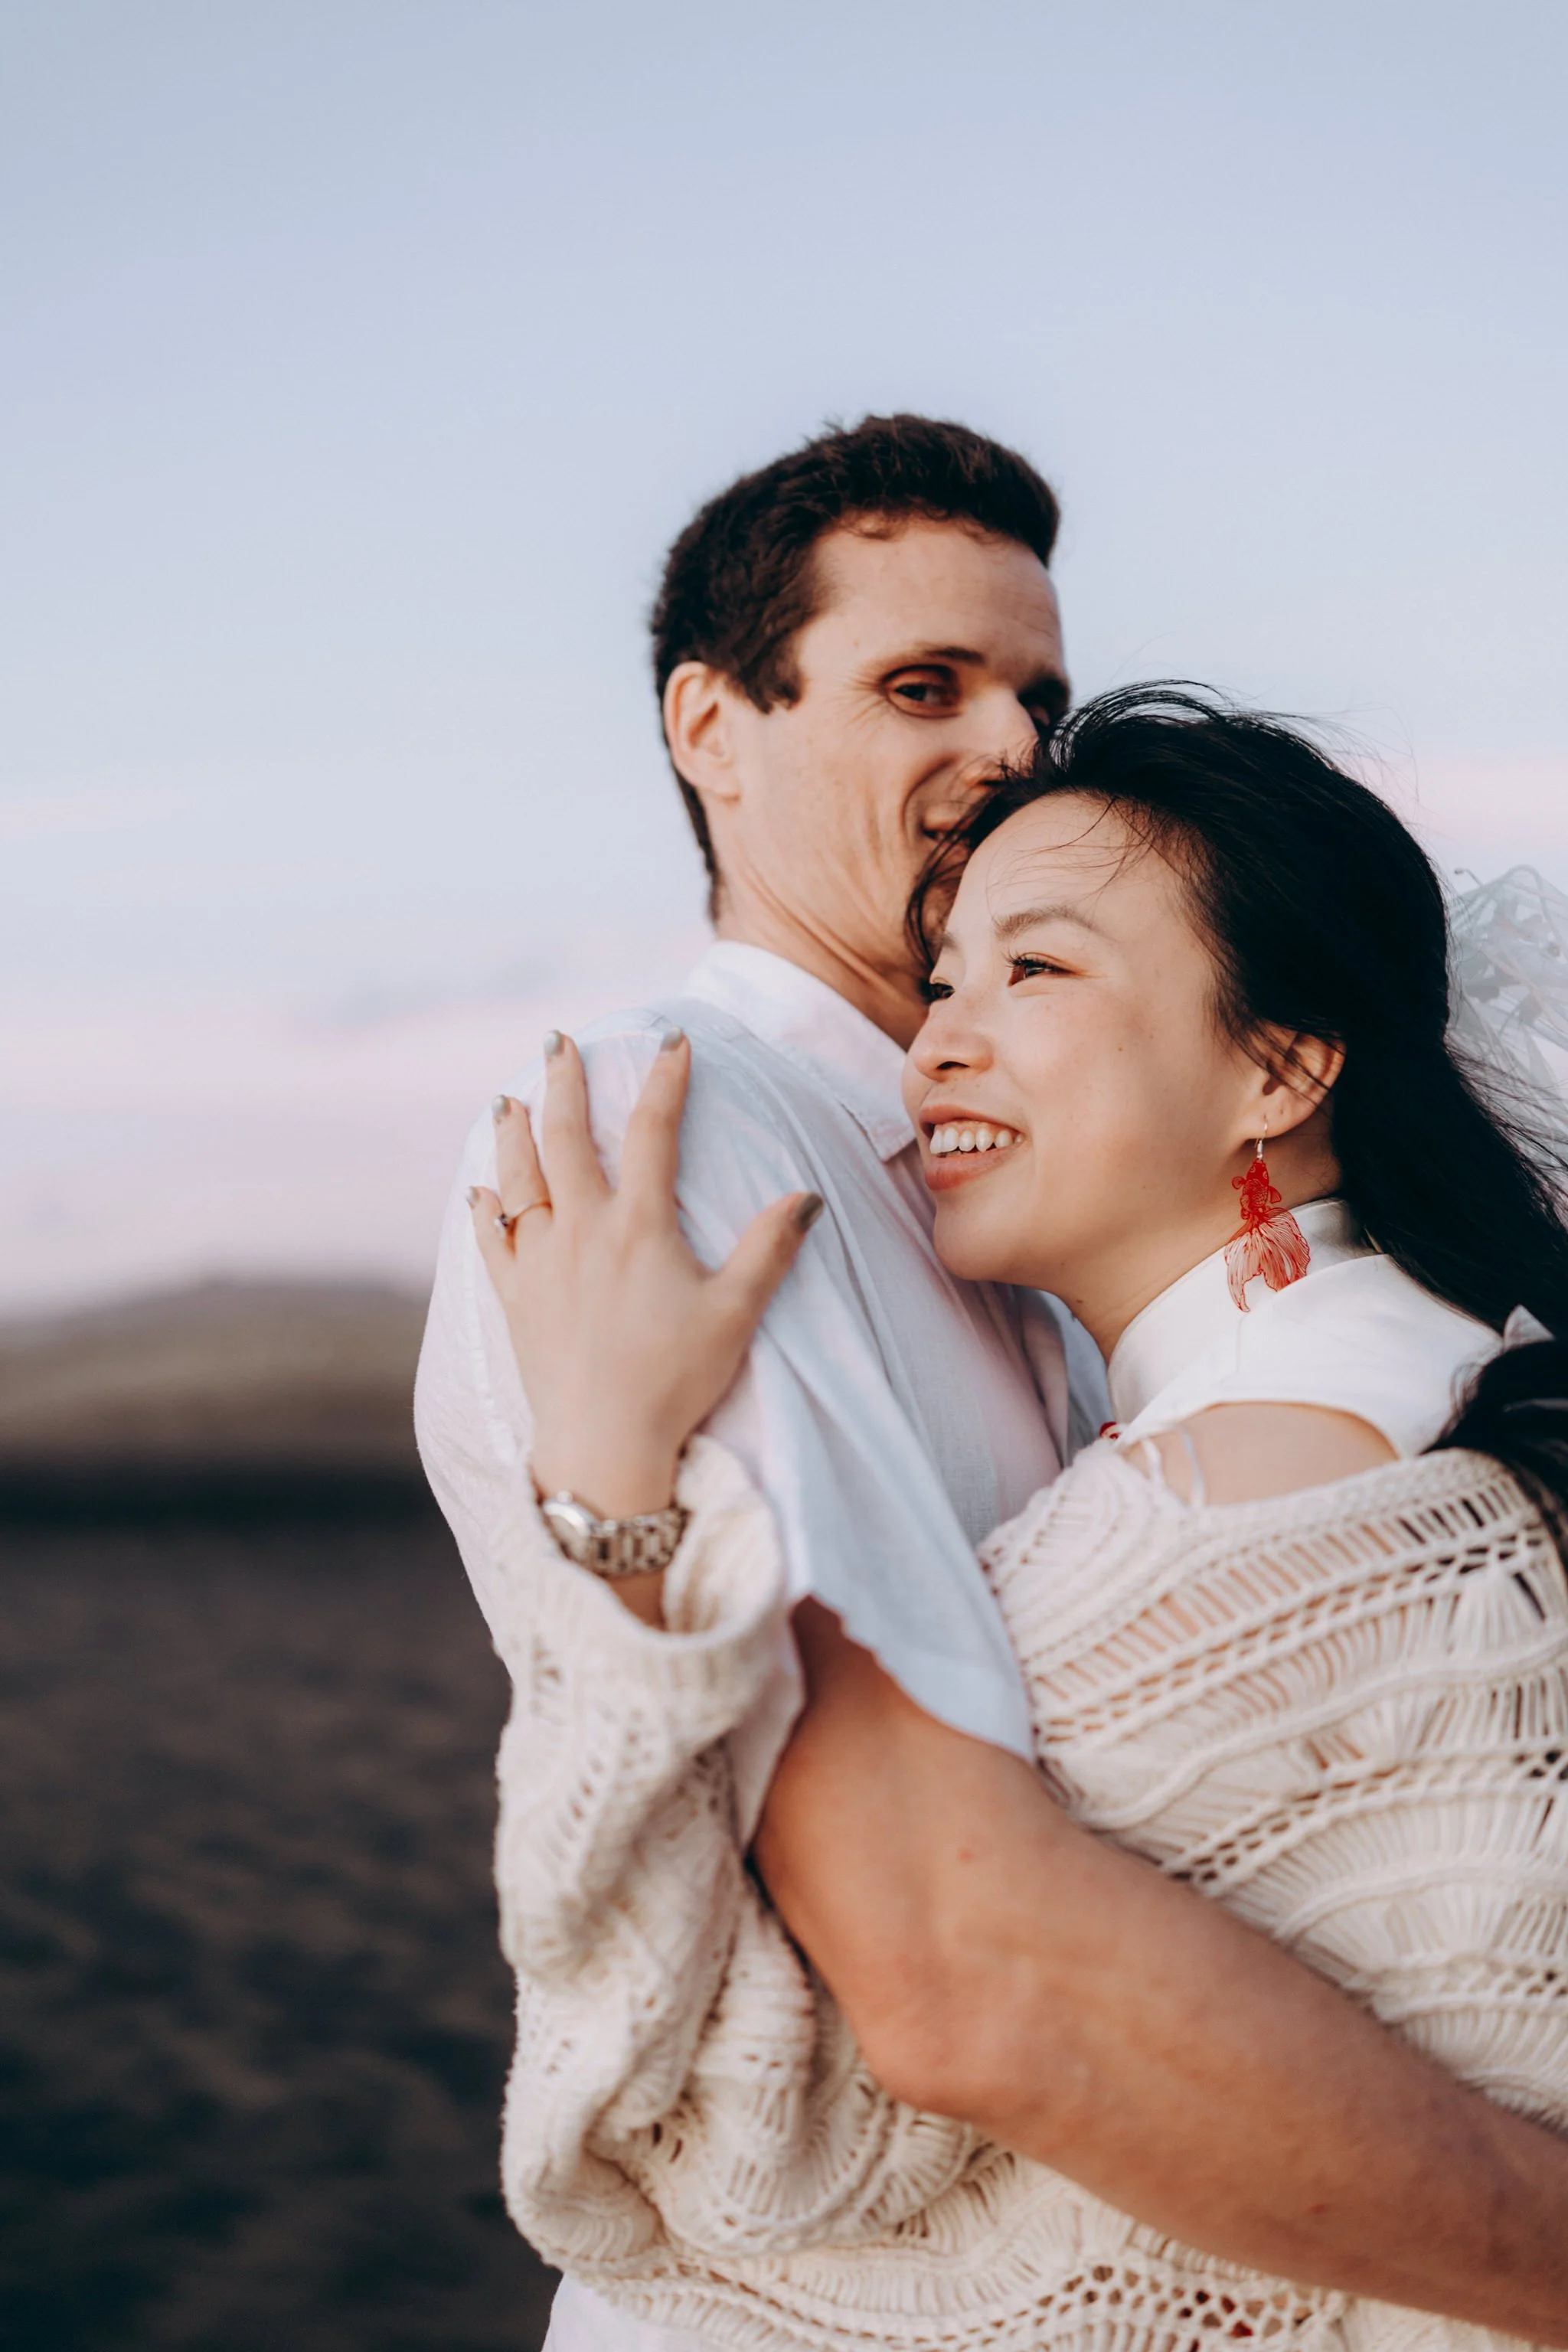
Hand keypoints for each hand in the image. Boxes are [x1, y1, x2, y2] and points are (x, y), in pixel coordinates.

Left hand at [471, 1029, 822, 1518]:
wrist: (603, 1443)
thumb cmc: (675, 1380)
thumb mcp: (736, 1312)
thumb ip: (768, 1249)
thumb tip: (805, 1196)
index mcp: (638, 1226)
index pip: (653, 1132)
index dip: (665, 1080)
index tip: (671, 1041)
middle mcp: (581, 1231)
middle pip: (565, 1138)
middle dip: (563, 1083)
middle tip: (558, 1043)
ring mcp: (540, 1263)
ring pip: (518, 1179)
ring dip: (513, 1132)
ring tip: (508, 1100)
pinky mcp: (515, 1300)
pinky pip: (490, 1241)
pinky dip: (483, 1209)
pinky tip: (479, 1192)